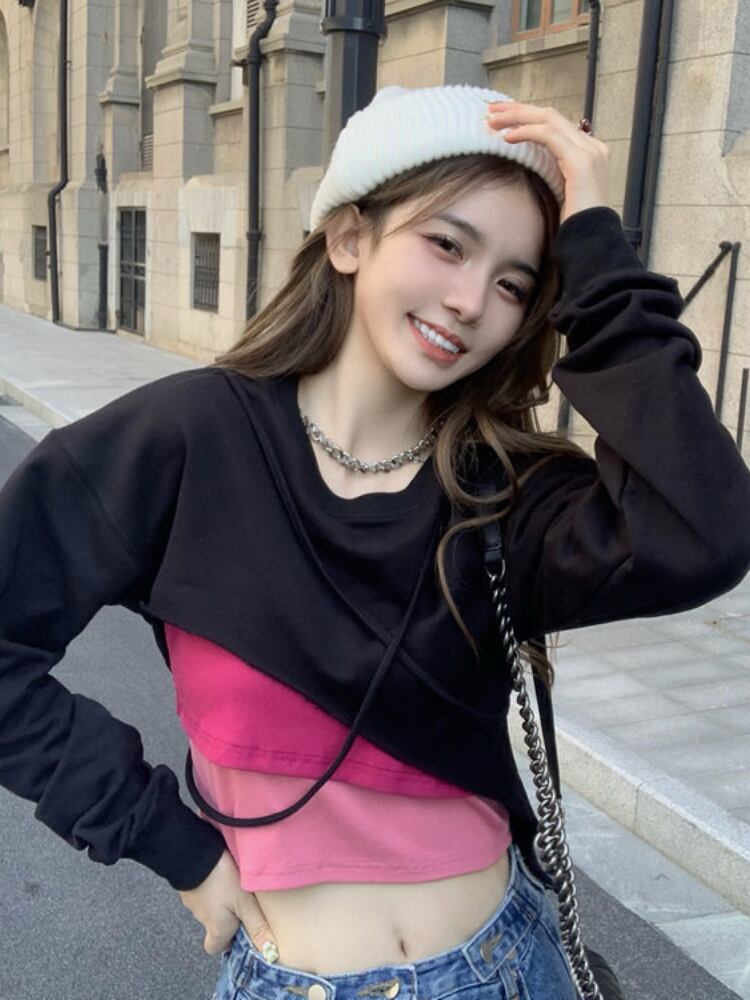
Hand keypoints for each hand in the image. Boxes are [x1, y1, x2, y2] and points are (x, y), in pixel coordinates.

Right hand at [178, 850, 278, 959]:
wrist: (193, 854)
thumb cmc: (221, 881)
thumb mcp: (245, 903)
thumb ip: (256, 926)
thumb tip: (270, 953)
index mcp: (216, 928)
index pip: (215, 948)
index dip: (227, 942)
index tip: (242, 930)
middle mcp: (202, 919)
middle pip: (215, 926)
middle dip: (228, 917)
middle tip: (244, 902)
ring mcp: (192, 901)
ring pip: (209, 907)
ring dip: (221, 900)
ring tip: (234, 884)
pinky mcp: (189, 885)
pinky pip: (202, 891)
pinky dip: (212, 886)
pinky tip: (221, 873)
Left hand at [484, 100, 609, 224]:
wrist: (590, 243)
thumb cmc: (572, 227)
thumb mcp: (557, 194)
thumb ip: (548, 174)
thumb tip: (524, 165)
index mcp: (587, 153)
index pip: (554, 124)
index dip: (526, 117)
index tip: (500, 118)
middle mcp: (591, 147)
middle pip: (550, 115)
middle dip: (518, 110)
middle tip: (490, 110)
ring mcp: (589, 152)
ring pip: (548, 119)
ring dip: (516, 117)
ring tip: (491, 121)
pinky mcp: (581, 162)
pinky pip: (548, 136)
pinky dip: (525, 132)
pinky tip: (506, 137)